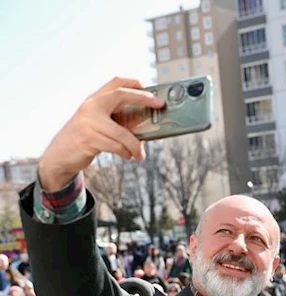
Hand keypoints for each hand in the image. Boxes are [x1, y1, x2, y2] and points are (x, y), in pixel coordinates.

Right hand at [38, 78, 164, 190]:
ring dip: (135, 146)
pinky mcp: (88, 139)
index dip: (134, 83)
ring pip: (123, 132)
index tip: (151, 89)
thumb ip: (116, 120)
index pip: (115, 82)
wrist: (59, 156)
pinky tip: (128, 156)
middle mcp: (90, 107)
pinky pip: (116, 146)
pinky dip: (126, 152)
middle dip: (143, 98)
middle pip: (120, 95)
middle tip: (160, 105)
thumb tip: (147, 124)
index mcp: (94, 100)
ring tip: (139, 154)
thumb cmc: (85, 139)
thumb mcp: (98, 124)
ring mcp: (88, 122)